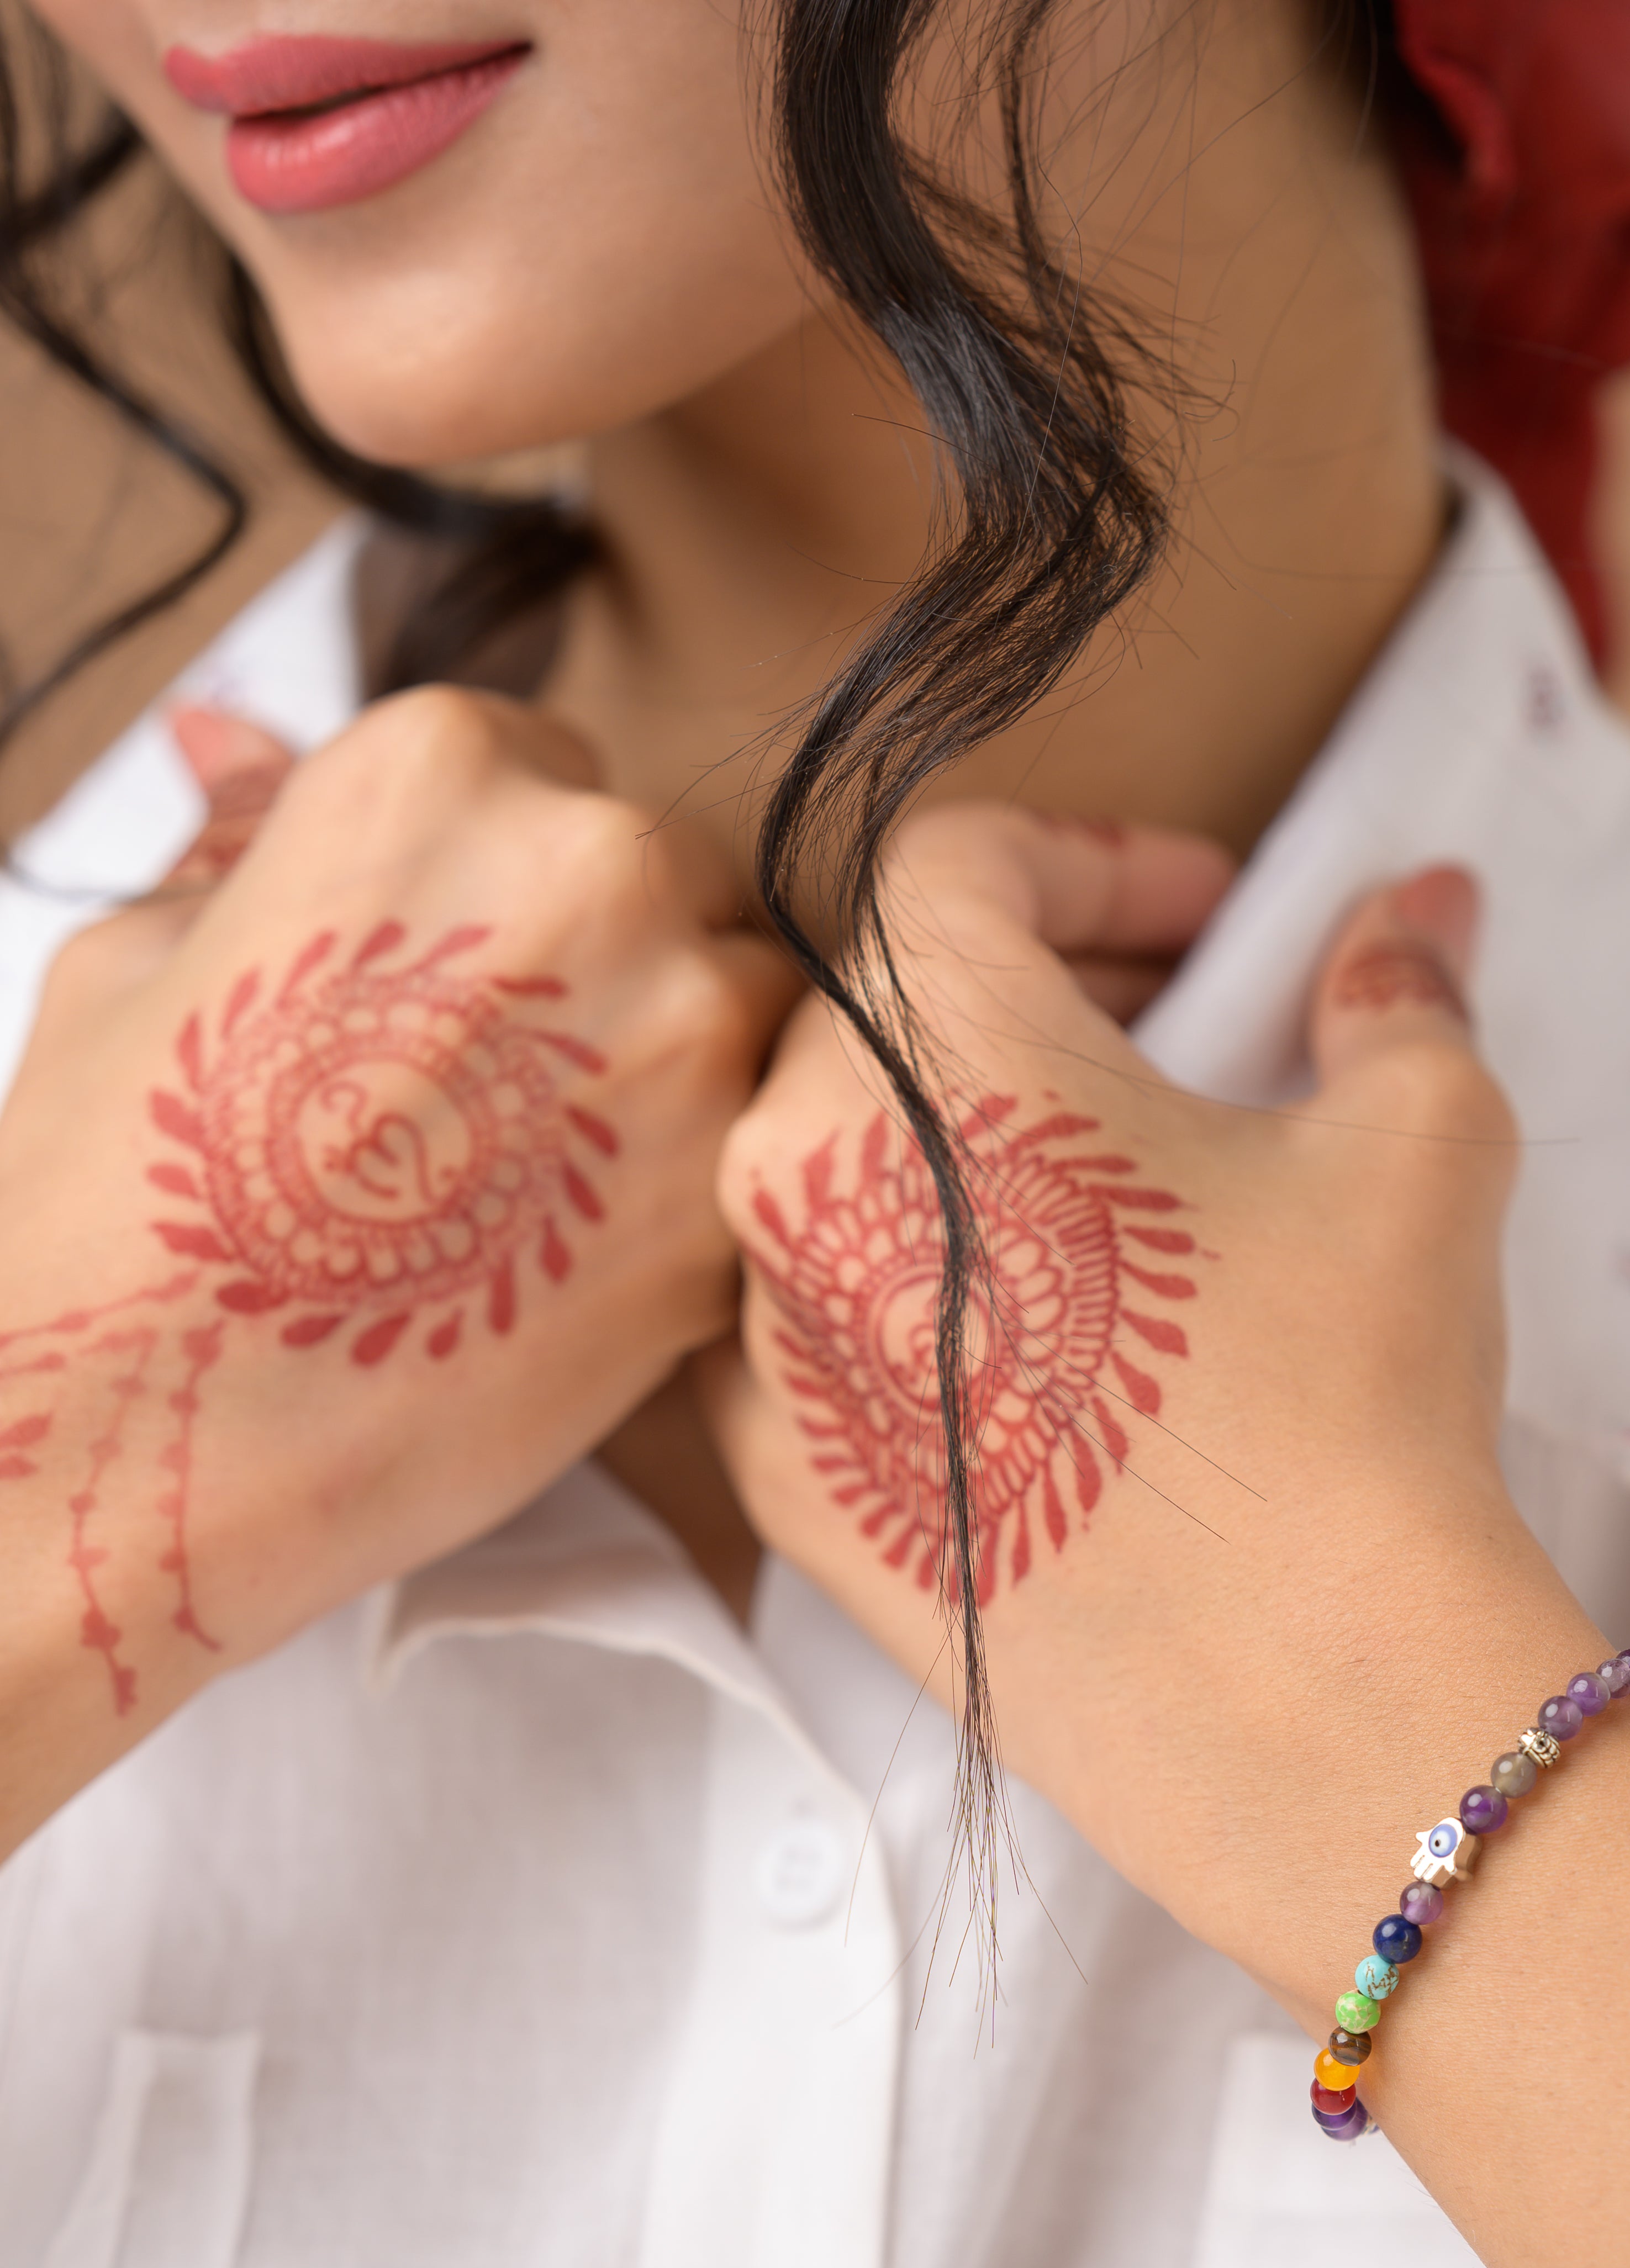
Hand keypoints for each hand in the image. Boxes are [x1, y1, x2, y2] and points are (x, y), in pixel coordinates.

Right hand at [0, 688, 796, 1851]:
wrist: (146, 1423)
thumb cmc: (122, 1192)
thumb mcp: (149, 955)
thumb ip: (253, 843)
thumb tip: (238, 742)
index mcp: (444, 767)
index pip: (556, 779)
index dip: (512, 896)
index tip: (459, 985)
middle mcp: (594, 865)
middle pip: (677, 884)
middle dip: (615, 975)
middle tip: (499, 1104)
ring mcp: (687, 1032)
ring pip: (751, 1011)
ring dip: (681, 1081)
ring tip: (542, 1186)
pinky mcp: (732, 1197)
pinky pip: (767, 1155)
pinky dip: (702, 1198)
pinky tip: (585, 1261)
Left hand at [701, 802, 1542, 1963]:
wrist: (1303, 1699)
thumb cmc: (1348, 1397)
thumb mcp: (1413, 1144)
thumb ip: (1392, 993)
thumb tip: (1416, 916)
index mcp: (924, 1052)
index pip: (961, 865)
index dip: (1102, 858)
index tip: (1210, 916)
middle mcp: (793, 1189)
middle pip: (886, 1016)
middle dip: (1041, 993)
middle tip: (1180, 1033)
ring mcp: (768, 1353)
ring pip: (837, 1179)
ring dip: (967, 1153)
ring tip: (1118, 1197)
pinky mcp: (790, 1493)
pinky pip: (816, 1337)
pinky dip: (913, 1303)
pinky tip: (1047, 1342)